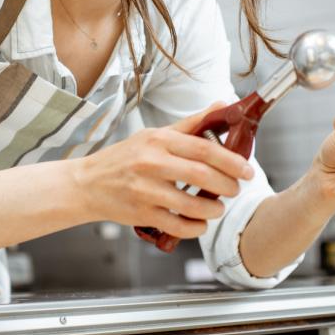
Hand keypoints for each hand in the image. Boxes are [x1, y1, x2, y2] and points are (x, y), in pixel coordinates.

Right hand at [71, 103, 254, 239]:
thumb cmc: (124, 158)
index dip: (231, 160)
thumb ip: (191, 124)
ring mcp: (145, 190)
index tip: (247, 169)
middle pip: (202, 176)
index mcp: (158, 140)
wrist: (87, 184)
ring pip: (192, 205)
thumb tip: (224, 107)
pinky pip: (177, 226)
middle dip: (228, 185)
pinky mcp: (141, 214)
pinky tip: (200, 223)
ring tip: (218, 207)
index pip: (203, 148)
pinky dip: (195, 228)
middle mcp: (151, 163)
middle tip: (236, 189)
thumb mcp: (154, 135)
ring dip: (214, 209)